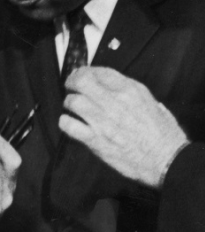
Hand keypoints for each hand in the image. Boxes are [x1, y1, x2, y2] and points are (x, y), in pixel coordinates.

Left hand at [59, 67, 187, 187]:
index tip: (82, 75)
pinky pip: (70, 126)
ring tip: (72, 107)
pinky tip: (69, 123)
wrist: (166, 160)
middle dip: (72, 81)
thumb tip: (115, 88)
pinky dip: (66, 123)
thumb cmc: (163, 134)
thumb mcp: (152, 102)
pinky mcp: (96, 140)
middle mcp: (114, 102)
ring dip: (69, 103)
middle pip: (81, 81)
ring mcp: (103, 121)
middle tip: (70, 86)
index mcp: (130, 90)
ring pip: (73, 102)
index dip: (86, 71)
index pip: (99, 71)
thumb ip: (132, 93)